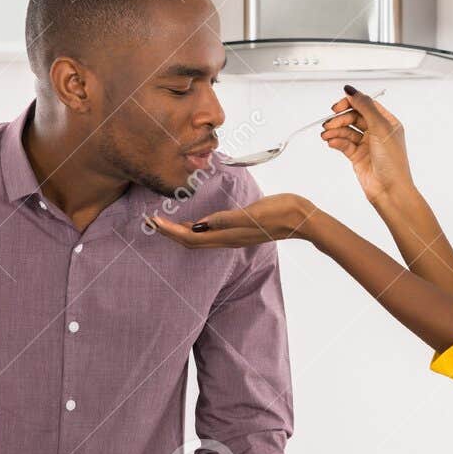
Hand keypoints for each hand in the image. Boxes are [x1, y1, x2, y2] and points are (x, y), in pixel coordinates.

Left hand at [148, 193, 318, 248]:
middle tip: (151, 222)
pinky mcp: (239, 230)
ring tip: (164, 223)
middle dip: (169, 233)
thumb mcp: (251, 213)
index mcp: (227, 235)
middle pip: (190, 241)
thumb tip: (198, 225)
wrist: (301, 218)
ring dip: (179, 232)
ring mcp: (233, 236)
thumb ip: (225, 220)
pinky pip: (210, 233)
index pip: (190, 237)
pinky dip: (195, 229)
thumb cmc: (279, 212)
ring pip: (199, 239)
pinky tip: (193, 222)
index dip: (169, 231)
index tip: (152, 221)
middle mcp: (227, 238)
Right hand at [322, 85, 413, 201]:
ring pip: (346, 130)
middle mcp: (377, 131)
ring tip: (326, 135)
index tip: (337, 106)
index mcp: (387, 122)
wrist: (390, 190)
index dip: (350, 103)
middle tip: (329, 124)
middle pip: (353, 117)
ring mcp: (367, 144)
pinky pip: (343, 144)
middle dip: (340, 119)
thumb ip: (365, 107)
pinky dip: (336, 141)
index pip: (365, 105)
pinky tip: (331, 142)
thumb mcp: (380, 128)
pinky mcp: (357, 156)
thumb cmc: (392, 161)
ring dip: (335, 131)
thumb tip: (351, 90)